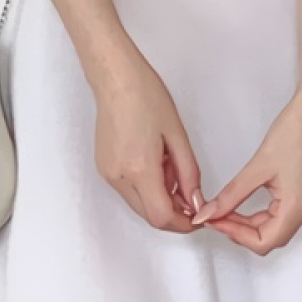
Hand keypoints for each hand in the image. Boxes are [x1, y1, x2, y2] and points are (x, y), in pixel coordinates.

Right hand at [91, 39, 202, 233]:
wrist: (117, 78)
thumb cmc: (146, 96)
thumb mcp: (177, 135)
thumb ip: (189, 172)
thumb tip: (195, 200)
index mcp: (139, 168)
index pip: (161, 217)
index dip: (182, 223)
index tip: (197, 217)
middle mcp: (118, 176)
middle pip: (148, 215)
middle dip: (173, 210)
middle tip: (190, 191)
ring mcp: (107, 172)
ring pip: (138, 203)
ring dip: (159, 196)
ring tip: (171, 165)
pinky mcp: (103, 166)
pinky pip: (128, 189)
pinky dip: (146, 186)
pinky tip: (156, 161)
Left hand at [196, 84, 301, 254]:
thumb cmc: (295, 132)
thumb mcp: (258, 166)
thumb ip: (231, 195)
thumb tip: (209, 213)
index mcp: (297, 209)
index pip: (262, 242)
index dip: (233, 234)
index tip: (213, 220)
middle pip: (267, 238)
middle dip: (237, 230)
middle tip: (213, 215)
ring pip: (271, 228)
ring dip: (245, 223)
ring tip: (222, 209)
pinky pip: (277, 215)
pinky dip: (256, 214)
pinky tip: (239, 205)